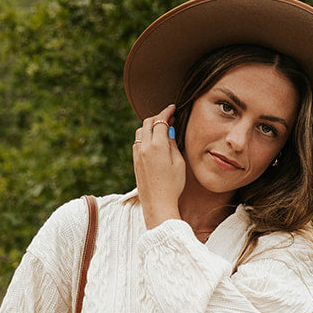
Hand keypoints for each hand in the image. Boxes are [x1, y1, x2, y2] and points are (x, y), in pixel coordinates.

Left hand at [133, 104, 183, 229]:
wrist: (158, 204)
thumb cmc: (173, 186)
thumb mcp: (178, 163)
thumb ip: (172, 143)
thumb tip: (168, 130)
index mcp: (157, 146)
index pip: (160, 121)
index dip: (167, 112)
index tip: (173, 108)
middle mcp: (144, 147)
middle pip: (147, 122)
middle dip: (157, 117)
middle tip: (168, 118)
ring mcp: (137, 154)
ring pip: (140, 131)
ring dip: (149, 126)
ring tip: (160, 129)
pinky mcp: (134, 162)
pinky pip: (137, 142)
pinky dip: (144, 137)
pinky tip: (152, 141)